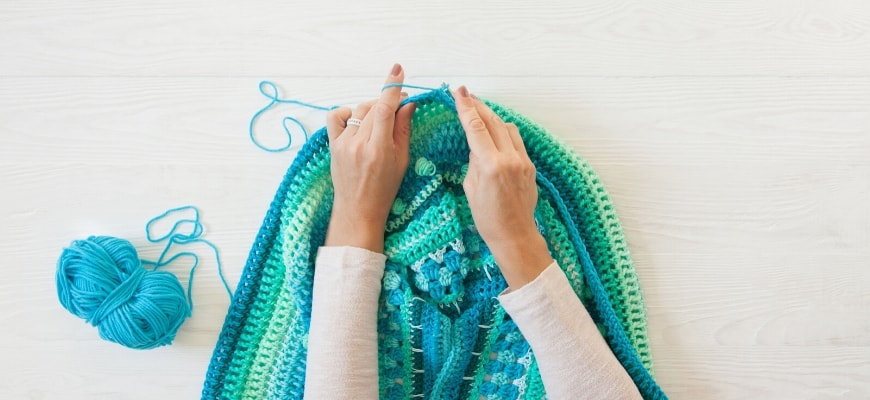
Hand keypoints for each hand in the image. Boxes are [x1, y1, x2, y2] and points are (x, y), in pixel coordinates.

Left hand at [323, 64, 415, 252]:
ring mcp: (343, 144)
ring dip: (371, 109)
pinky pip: (336, 117)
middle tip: (398, 107)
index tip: (397, 71)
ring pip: (359, 111)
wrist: (358, 210)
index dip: (392, 88)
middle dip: (386, 102)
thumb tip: (407, 104)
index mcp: (379, 150)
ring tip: (381, 122)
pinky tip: (357, 120)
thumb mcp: (401, 161)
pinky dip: (348, 113)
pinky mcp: (332, 145)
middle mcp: (358, 144)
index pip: (384, 109)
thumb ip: (403, 130)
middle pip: (373, 107)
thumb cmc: (384, 190)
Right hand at [453, 86, 553, 288]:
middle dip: (478, 106)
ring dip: (492, 117)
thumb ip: (474, 161)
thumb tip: (477, 146)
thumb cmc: (487, 218)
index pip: (476, 127)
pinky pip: (516, 141)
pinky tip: (494, 133)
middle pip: (493, 121)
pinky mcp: (530, 166)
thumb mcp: (471, 187)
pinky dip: (504, 132)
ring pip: (508, 127)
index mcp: (491, 165)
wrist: (514, 234)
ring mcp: (523, 161)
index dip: (466, 107)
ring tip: (479, 112)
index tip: (458, 93)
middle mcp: (510, 159)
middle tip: (465, 95)